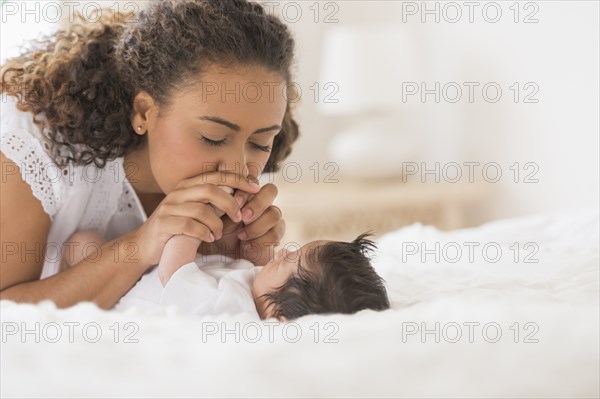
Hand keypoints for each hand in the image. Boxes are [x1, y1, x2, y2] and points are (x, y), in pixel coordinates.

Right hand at [126, 172, 260, 268]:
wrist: (146, 244)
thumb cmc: (178, 227)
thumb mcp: (196, 210)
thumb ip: (214, 201)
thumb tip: (242, 194)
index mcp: (188, 185)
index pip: (216, 176)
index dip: (238, 179)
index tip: (256, 187)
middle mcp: (178, 192)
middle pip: (210, 189)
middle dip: (230, 203)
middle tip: (239, 217)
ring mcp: (169, 207)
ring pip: (201, 209)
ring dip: (216, 223)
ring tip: (219, 234)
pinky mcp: (164, 223)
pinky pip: (189, 225)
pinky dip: (203, 232)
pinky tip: (208, 239)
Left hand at [199, 183, 284, 265]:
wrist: (224, 257)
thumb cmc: (218, 233)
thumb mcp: (214, 218)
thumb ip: (218, 204)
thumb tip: (220, 195)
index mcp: (246, 193)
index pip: (253, 181)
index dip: (247, 190)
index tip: (235, 202)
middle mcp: (261, 202)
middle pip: (271, 190)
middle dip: (257, 204)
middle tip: (243, 217)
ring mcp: (271, 217)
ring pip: (275, 213)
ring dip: (258, 225)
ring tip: (241, 235)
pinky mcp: (275, 234)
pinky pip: (276, 232)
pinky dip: (261, 240)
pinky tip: (247, 246)